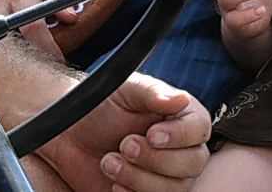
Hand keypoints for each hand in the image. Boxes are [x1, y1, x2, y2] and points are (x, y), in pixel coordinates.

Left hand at [37, 72, 210, 191]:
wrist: (72, 137)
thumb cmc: (101, 107)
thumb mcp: (124, 90)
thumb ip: (152, 92)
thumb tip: (181, 99)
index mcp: (181, 117)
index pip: (200, 129)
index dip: (179, 135)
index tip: (152, 134)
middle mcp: (181, 148)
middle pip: (192, 164)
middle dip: (155, 158)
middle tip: (124, 145)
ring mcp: (168, 176)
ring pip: (175, 189)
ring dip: (139, 178)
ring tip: (110, 161)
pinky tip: (115, 183)